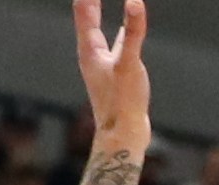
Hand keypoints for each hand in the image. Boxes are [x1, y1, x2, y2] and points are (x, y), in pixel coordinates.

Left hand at [74, 0, 150, 149]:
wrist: (123, 136)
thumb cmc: (122, 103)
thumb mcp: (129, 64)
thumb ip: (132, 32)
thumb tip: (134, 0)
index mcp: (89, 50)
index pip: (83, 10)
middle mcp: (92, 55)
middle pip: (87, 17)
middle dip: (91, 0)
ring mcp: (102, 64)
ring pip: (99, 30)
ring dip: (100, 12)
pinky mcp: (115, 74)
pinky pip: (115, 43)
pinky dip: (119, 31)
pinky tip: (126, 30)